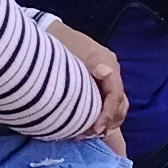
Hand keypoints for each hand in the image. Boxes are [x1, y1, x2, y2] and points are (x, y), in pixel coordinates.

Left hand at [46, 19, 131, 140]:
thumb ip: (90, 60)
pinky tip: (91, 125)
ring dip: (108, 121)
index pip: (115, 94)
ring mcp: (106, 77)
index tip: (96, 129)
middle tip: (95, 134)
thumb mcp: (72, 48)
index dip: (108, 113)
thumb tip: (106, 71)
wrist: (48, 33)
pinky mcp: (98, 82)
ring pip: (117, 104)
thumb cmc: (59, 42)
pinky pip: (107, 102)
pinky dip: (103, 115)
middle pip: (119, 102)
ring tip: (93, 133)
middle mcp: (110, 70)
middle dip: (110, 121)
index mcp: (107, 63)